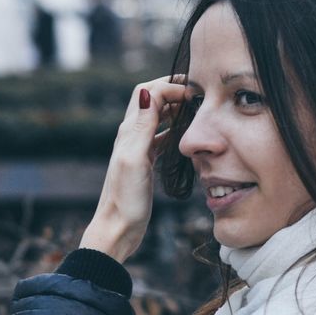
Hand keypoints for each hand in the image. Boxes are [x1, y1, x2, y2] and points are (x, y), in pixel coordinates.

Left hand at [80, 75, 189, 262]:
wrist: (118, 228)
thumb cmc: (125, 198)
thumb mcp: (134, 159)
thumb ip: (143, 126)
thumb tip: (147, 92)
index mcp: (128, 131)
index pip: (146, 92)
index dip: (167, 86)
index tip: (191, 92)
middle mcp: (131, 136)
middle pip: (151, 101)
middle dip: (172, 92)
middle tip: (198, 96)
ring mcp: (138, 149)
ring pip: (157, 118)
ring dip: (174, 109)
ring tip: (196, 110)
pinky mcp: (145, 162)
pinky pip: (160, 138)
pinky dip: (173, 130)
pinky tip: (186, 135)